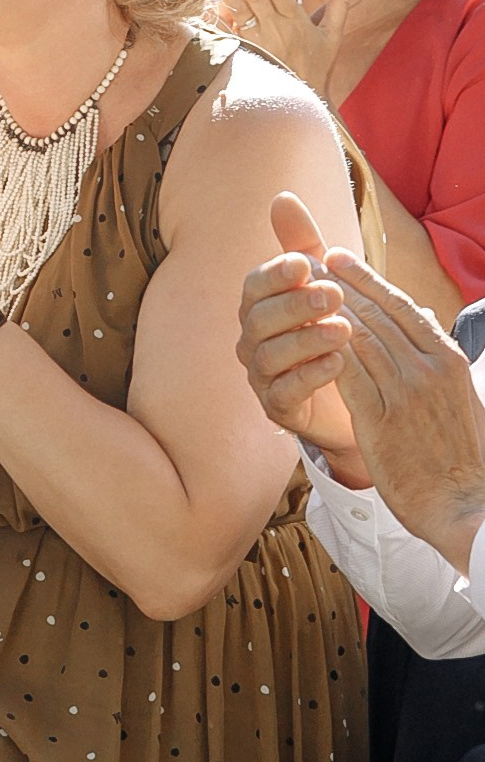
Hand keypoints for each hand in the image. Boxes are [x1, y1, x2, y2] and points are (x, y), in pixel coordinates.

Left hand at [222, 0, 363, 100]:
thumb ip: (341, 1)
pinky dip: (222, 15)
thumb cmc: (317, 64)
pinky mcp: (245, 53)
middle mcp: (277, 30)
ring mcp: (258, 42)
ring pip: (242, 11)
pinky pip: (230, 31)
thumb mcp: (333, 33)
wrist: (300, 99)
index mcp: (297, 22)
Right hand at [235, 191, 362, 468]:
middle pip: (258, 319)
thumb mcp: (325, 283)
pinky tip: (337, 363)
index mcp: (260, 307)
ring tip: (343, 330)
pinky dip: (308, 377)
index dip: (276, 274)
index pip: (255, 285)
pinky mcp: (278, 408)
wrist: (359, 393)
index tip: (305, 264)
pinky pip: (282, 393)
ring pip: (268, 356)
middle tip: (334, 295)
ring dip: (304, 340)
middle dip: (295, 305)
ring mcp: (262, 376)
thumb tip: (282, 197)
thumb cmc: (333, 330)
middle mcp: (253, 340)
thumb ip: (303, 243)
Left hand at [325, 249, 484, 566]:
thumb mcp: (457, 396)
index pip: (400, 305)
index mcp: (446, 358)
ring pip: (358, 337)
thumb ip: (436, 357)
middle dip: (335, 284)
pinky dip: (325, 351)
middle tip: (304, 260)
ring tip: (296, 291)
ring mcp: (406, 392)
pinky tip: (302, 336)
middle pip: (374, 313)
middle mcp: (428, 367)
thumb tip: (423, 317)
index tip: (336, 257)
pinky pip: (347, 374)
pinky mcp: (382, 419)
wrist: (466, 504)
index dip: (364, 278)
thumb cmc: (459, 455)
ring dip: (323, 312)